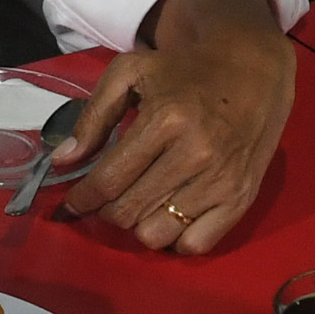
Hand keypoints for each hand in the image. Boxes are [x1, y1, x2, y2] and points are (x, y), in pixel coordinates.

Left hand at [62, 0, 293, 253]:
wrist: (252, 69)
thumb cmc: (184, 71)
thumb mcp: (130, 73)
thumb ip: (93, 116)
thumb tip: (62, 162)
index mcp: (166, 119)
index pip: (109, 180)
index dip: (81, 199)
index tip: (71, 203)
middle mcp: (196, 155)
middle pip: (128, 212)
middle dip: (106, 211)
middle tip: (106, 198)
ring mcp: (222, 181)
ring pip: (156, 235)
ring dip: (137, 224)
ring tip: (138, 202)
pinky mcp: (242, 199)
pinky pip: (195, 245)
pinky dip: (174, 238)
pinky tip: (168, 215)